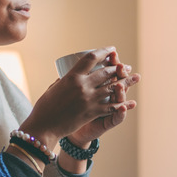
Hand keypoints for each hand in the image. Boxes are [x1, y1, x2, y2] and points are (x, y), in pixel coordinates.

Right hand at [18, 47, 137, 149]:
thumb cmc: (44, 107)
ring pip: (112, 87)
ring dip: (124, 82)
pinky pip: (111, 106)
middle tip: (125, 66)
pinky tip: (129, 102)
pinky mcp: (92, 112)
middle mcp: (82, 86)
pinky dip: (122, 104)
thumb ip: (63, 81)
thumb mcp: (53, 88)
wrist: (44, 127)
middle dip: (118, 68)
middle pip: (106, 72)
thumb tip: (68, 76)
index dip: (104, 51)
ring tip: (132, 78)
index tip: (112, 49)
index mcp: (71, 76)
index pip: (91, 58)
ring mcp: (89, 99)